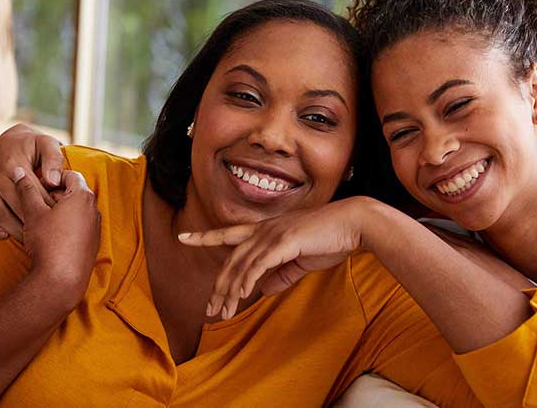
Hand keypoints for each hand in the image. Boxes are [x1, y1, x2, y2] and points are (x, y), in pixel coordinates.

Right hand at [0, 124, 63, 239]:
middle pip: (16, 205)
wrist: (10, 141)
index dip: (48, 206)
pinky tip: (4, 235)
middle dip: (34, 221)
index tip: (61, 218)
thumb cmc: (34, 146)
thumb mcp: (48, 144)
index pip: (33, 191)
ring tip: (32, 239)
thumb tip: (53, 181)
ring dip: (15, 230)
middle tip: (50, 235)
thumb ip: (54, 160)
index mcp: (13, 163)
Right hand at [13, 167, 100, 306]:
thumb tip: (19, 172)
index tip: (36, 186)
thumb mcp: (33, 212)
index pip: (69, 175)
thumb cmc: (48, 242)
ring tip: (40, 221)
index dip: (51, 178)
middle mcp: (94, 209)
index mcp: (83, 196)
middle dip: (54, 195)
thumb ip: (27, 189)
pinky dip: (66, 225)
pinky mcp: (93, 241)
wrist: (61, 278)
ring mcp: (96, 226)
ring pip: (76, 210)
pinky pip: (80, 226)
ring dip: (59, 211)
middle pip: (73, 192)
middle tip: (35, 205)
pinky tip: (50, 236)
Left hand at [179, 197, 371, 319]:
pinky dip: (247, 279)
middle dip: (219, 286)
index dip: (205, 236)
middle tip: (209, 310)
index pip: (229, 234)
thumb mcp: (301, 261)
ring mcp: (273, 234)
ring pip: (241, 265)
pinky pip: (259, 264)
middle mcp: (265, 230)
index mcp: (267, 230)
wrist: (352, 224)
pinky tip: (242, 294)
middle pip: (231, 259)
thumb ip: (281, 275)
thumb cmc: (330, 239)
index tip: (184, 237)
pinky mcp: (284, 241)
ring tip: (222, 312)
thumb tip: (263, 290)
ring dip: (230, 291)